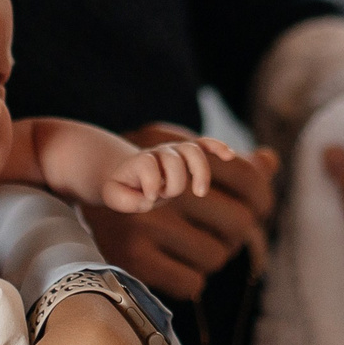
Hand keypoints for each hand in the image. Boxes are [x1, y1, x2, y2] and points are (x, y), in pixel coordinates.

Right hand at [85, 125, 279, 300]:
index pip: (250, 181)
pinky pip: (191, 283)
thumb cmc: (157, 177)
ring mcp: (148, 224)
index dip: (261, 199)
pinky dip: (189, 279)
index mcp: (186, 158)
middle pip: (240, 224)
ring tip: (191, 246)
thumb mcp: (189, 157)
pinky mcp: (132, 257)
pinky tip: (175, 264)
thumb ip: (234, 164)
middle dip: (236, 233)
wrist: (95, 189)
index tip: (256, 209)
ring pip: (216, 256)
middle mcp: (169, 189)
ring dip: (211, 256)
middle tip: (220, 233)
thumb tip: (270, 161)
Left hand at [100, 136, 237, 213]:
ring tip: (199, 192)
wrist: (124, 171)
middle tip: (166, 196)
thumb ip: (126, 199)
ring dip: (200, 171)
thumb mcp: (114, 196)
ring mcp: (174, 152)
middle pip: (174, 159)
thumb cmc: (121, 187)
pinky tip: (229, 155)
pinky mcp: (186, 154)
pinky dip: (217, 147)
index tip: (147, 198)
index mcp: (140, 161)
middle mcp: (158, 153)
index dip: (150, 183)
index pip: (148, 164)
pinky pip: (204, 144)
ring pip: (193, 150)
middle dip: (173, 182)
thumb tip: (149, 199)